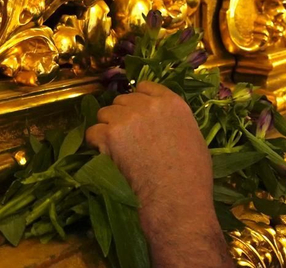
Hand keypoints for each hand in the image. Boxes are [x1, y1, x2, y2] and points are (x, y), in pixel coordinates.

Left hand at [87, 82, 228, 267]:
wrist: (175, 198)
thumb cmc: (192, 176)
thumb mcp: (193, 138)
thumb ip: (174, 122)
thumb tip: (163, 126)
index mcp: (172, 103)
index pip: (145, 87)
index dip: (139, 102)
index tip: (137, 116)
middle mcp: (148, 104)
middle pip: (123, 101)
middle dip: (122, 116)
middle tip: (126, 138)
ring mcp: (127, 118)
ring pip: (105, 114)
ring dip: (107, 128)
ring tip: (115, 149)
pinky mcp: (110, 134)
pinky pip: (93, 132)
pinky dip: (96, 143)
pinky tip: (105, 156)